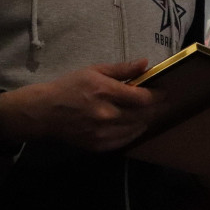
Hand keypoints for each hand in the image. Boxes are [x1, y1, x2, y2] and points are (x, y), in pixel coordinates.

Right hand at [0, 59, 161, 151]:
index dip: (158, 96)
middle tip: (165, 103)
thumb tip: (146, 63)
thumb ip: (122, 69)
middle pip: (143, 115)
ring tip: (153, 113)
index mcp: (105, 91)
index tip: (164, 92)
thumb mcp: (94, 70)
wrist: (44, 112)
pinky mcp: (98, 145)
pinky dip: (134, 132)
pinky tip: (137, 125)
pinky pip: (125, 141)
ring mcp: (102, 132)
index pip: (142, 98)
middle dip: (157, 108)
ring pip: (136, 129)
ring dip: (147, 121)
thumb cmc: (69, 86)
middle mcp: (106, 114)